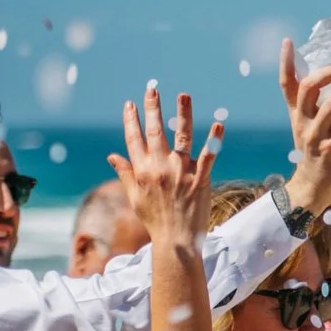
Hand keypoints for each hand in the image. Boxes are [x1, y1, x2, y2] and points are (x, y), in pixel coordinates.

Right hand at [111, 85, 218, 245]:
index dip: (131, 120)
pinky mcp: (200, 181)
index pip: (133, 139)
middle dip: (153, 108)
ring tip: (183, 95)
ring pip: (181, 138)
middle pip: (155, 132)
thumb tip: (111, 155)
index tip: (130, 104)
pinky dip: (213, 142)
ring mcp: (180, 173)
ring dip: (182, 114)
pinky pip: (208, 157)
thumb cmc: (154, 220)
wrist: (176, 241)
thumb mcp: (134, 197)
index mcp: (141, 171)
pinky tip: (218, 125)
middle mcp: (159, 168)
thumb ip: (125, 173)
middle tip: (152, 89)